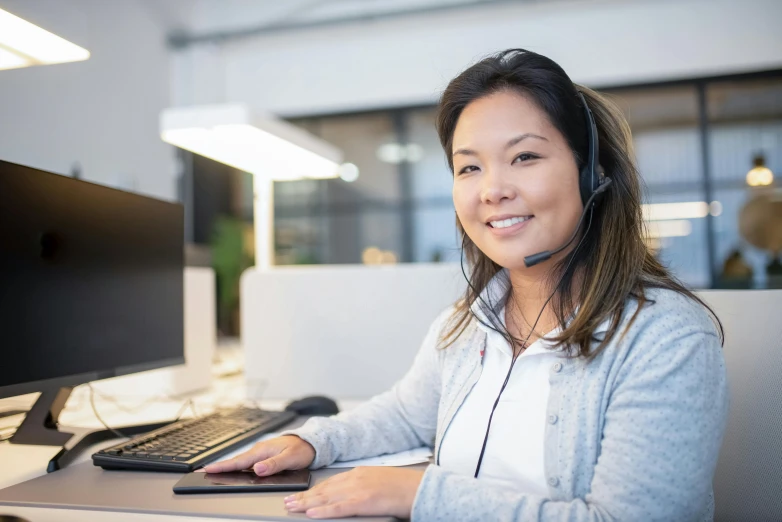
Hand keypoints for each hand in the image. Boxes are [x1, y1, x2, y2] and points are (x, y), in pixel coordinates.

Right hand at [202, 435, 314, 475]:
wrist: (310, 442)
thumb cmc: (302, 449)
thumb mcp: (290, 458)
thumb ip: (274, 464)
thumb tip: (257, 469)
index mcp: (263, 451)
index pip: (239, 461)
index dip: (223, 466)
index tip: (209, 469)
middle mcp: (259, 451)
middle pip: (236, 461)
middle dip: (219, 466)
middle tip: (202, 472)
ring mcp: (261, 453)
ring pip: (240, 462)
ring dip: (227, 466)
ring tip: (212, 472)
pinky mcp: (264, 456)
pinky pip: (247, 462)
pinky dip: (237, 466)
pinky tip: (232, 471)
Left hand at [284, 466, 424, 518]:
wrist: (419, 487)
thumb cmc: (404, 487)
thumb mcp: (379, 480)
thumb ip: (363, 485)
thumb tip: (351, 495)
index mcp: (359, 473)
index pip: (330, 482)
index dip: (313, 489)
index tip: (300, 494)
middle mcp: (356, 478)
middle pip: (324, 489)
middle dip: (304, 496)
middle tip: (288, 501)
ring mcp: (359, 490)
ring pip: (326, 498)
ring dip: (306, 503)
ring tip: (292, 507)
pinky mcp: (364, 502)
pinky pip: (339, 508)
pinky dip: (323, 511)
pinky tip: (311, 513)